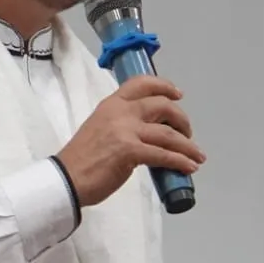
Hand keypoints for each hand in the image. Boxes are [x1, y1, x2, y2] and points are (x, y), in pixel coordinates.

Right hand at [56, 76, 204, 207]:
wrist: (66, 179)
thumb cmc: (81, 159)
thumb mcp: (99, 128)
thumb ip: (120, 124)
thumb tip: (145, 133)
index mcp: (112, 104)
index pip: (141, 83)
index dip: (164, 86)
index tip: (178, 95)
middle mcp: (121, 111)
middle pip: (163, 106)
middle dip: (182, 120)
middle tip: (187, 133)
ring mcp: (126, 130)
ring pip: (168, 133)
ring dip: (188, 145)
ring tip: (197, 155)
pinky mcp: (130, 151)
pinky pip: (164, 155)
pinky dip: (181, 161)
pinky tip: (189, 167)